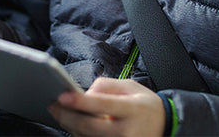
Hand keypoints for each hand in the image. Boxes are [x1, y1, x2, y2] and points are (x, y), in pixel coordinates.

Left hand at [48, 78, 165, 136]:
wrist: (166, 128)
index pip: (102, 105)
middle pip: (89, 126)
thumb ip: (106, 86)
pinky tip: (71, 124)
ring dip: (69, 125)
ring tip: (58, 112)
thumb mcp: (130, 86)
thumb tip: (85, 93)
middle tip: (52, 105)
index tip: (63, 95)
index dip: (80, 101)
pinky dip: (78, 134)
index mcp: (131, 110)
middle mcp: (126, 132)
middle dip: (66, 116)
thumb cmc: (144, 105)